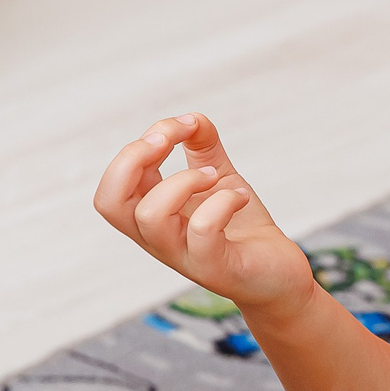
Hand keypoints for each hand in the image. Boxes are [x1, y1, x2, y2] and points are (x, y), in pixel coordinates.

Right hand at [93, 114, 316, 321]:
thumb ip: (203, 147)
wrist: (279, 274)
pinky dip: (222, 201)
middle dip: (133, 157)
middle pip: (109, 201)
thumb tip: (192, 117)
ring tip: (214, 177)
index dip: (137, 146)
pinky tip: (241, 198)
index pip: (114, 183)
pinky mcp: (214, 267)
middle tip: (171, 141)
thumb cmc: (242, 229)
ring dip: (183, 180)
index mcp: (152, 215)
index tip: (182, 126)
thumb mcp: (220, 179)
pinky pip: (202, 230)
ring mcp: (183, 255)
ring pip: (150, 215)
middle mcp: (157, 238)